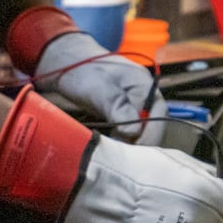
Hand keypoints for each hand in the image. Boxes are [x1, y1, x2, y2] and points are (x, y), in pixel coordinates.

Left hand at [35, 31, 168, 143]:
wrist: (64, 65)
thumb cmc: (82, 71)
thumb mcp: (100, 89)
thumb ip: (118, 108)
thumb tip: (133, 133)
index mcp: (145, 85)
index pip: (158, 115)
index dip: (150, 135)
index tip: (136, 151)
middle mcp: (143, 97)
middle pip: (152, 126)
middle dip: (140, 143)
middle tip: (124, 158)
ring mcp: (132, 106)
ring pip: (139, 132)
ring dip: (130, 144)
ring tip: (116, 155)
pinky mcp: (120, 115)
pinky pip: (127, 132)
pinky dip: (121, 141)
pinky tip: (111, 148)